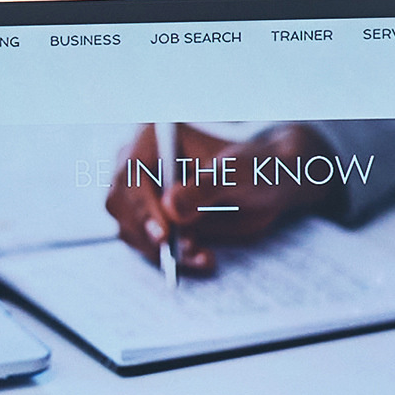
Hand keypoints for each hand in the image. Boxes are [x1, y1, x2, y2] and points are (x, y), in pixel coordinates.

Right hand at [103, 121, 334, 277]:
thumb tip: (170, 207)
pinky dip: (171, 257)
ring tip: (201, 255)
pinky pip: (149, 243)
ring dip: (160, 250)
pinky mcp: (155, 218)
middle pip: (121, 202)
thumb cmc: (259, 166)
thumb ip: (206, 186)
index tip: (164, 234)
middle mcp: (143, 163)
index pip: (130, 172)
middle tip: (178, 251)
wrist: (274, 182)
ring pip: (132, 228)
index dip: (141, 205)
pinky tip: (202, 258)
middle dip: (147, 232)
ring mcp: (146, 193)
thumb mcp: (238, 173)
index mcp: (157, 137)